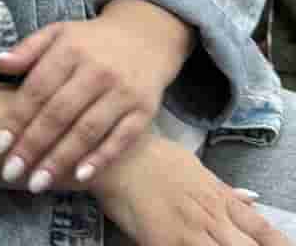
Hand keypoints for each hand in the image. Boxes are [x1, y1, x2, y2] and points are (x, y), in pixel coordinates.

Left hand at [0, 1, 190, 192]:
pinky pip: (122, 138)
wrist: (145, 37)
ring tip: (37, 182)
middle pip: (60, 113)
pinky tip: (79, 177)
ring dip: (61, 159)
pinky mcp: (145, 110)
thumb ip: (27, 50)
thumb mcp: (57, 33)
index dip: (17, 119)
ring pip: (87, 130)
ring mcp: (123, 92)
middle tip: (12, 171)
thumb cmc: (89, 40)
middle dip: (33, 145)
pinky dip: (101, 158)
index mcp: (70, 49)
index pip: (38, 89)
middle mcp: (97, 70)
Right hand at [95, 134, 289, 245]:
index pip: (261, 229)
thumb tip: (251, 200)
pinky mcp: (163, 242)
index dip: (276, 243)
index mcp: (220, 199)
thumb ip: (222, 188)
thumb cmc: (152, 157)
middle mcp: (211, 217)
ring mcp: (189, 232)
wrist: (117, 157)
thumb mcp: (194, 167)